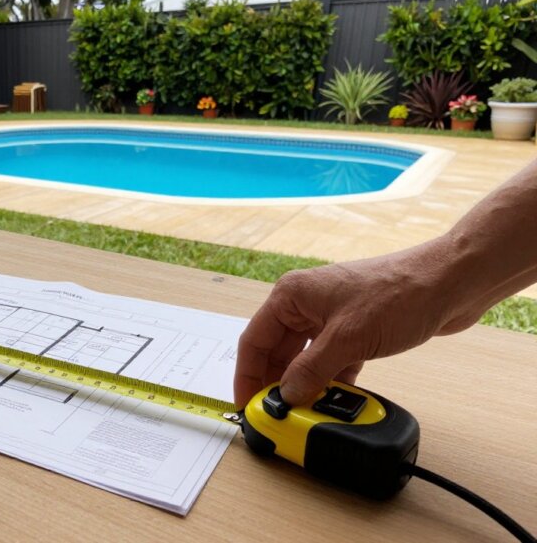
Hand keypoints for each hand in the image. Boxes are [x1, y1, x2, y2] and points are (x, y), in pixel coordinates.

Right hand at [233, 239, 484, 408]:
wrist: (450, 282)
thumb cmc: (399, 294)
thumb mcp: (347, 339)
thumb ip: (310, 371)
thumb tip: (286, 396)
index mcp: (292, 295)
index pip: (254, 340)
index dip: (247, 376)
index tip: (247, 405)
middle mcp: (306, 302)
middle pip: (277, 350)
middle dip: (276, 383)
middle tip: (276, 414)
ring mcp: (331, 314)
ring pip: (304, 357)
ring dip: (305, 383)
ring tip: (306, 411)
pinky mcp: (354, 327)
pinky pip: (330, 359)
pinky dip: (331, 379)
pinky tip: (335, 399)